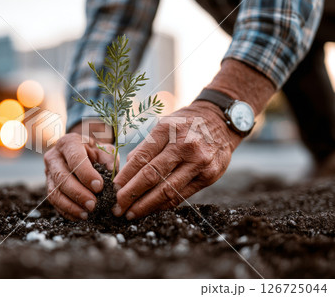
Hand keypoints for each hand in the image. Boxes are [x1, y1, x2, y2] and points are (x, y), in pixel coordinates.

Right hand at [44, 122, 117, 220]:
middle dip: (78, 193)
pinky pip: (54, 202)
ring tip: (87, 214)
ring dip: (71, 205)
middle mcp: (54, 157)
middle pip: (62, 177)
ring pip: (55, 192)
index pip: (75, 159)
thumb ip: (109, 160)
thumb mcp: (105, 150)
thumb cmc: (95, 151)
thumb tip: (112, 177)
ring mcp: (49, 173)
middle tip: (93, 204)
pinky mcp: (49, 186)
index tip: (99, 186)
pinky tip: (80, 216)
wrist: (82, 152)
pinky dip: (67, 211)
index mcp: (69, 143)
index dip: (86, 174)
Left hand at [112, 101, 242, 219]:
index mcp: (168, 129)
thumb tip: (125, 172)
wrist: (221, 121)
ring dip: (146, 205)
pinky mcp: (209, 176)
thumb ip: (145, 147)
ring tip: (131, 213)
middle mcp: (185, 145)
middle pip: (152, 176)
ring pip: (167, 190)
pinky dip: (164, 205)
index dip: (125, 177)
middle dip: (131, 194)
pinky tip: (151, 209)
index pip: (141, 158)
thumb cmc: (186, 124)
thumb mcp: (164, 125)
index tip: (113, 189)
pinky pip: (182, 195)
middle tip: (117, 207)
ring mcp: (199, 162)